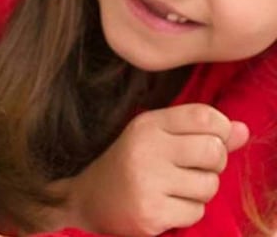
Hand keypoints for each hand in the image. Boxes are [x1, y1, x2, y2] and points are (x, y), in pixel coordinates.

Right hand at [55, 103, 249, 235]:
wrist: (87, 200)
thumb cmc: (130, 166)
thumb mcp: (159, 140)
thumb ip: (201, 134)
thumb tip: (243, 130)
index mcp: (147, 125)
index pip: (204, 116)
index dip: (220, 130)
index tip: (206, 142)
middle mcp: (144, 148)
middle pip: (213, 151)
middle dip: (212, 165)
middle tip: (190, 171)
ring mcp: (146, 181)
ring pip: (209, 186)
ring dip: (198, 193)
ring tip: (172, 190)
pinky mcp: (150, 212)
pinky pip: (196, 212)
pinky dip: (186, 213)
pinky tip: (163, 207)